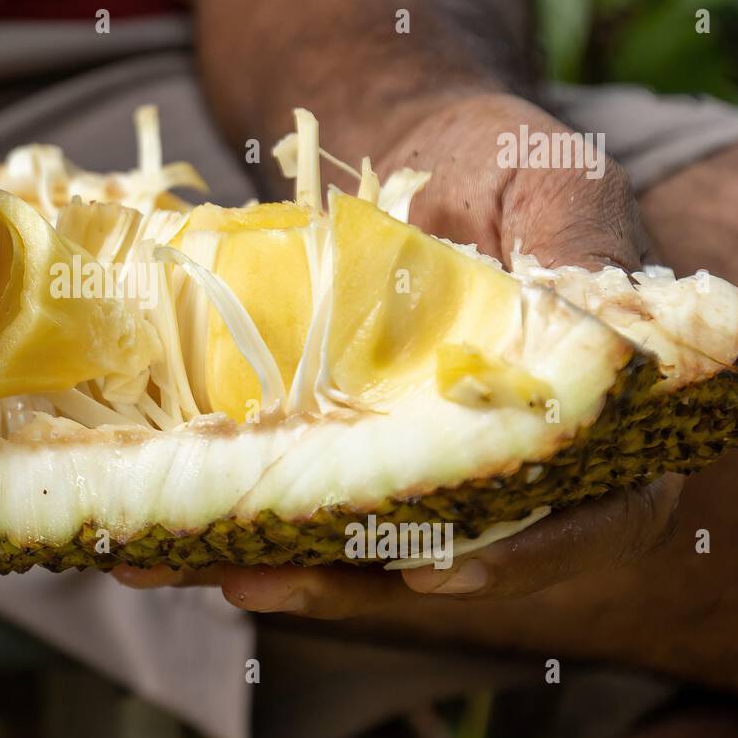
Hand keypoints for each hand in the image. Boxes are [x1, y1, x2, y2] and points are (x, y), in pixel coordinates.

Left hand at [115, 92, 681, 614]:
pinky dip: (216, 516)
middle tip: (258, 578)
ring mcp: (403, 467)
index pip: (592, 514)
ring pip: (343, 548)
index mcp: (580, 419)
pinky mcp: (328, 450)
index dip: (526, 554)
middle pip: (438, 555)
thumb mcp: (551, 183)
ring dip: (256, 562)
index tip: (441, 569)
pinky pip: (280, 498)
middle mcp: (491, 464)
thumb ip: (578, 251)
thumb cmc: (491, 163)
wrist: (403, 155)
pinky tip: (143, 525)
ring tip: (168, 563)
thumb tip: (593, 348)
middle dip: (344, 582)